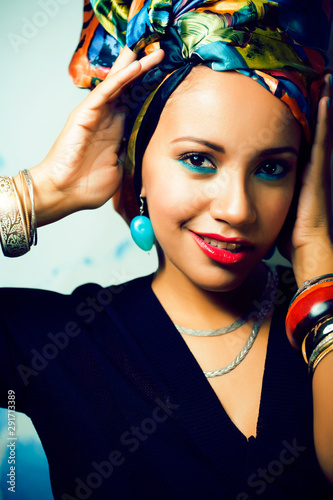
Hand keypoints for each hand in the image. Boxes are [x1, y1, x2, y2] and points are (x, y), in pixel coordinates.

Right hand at [24, 46, 163, 224]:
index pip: (135, 103)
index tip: (168, 76)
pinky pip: (105, 92)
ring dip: (136, 67)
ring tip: (154, 52)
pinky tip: (136, 67)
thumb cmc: (87, 186)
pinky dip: (121, 79)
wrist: (64, 193)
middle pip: (127, 88)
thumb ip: (132, 156)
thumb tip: (148, 153)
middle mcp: (107, 119)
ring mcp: (95, 114)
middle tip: (162, 53)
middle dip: (145, 70)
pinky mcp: (85, 114)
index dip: (149, 89)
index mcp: (116, 131)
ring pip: (118, 84)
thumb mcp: (120, 170)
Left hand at [281, 74, 332, 284]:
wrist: (306, 246)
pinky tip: (325, 97)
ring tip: (325, 79)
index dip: (302, 120)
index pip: (301, 141)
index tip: (297, 99)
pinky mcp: (320, 171)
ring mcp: (320, 168)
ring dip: (323, 105)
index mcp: (301, 174)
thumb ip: (265, 191)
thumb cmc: (288, 232)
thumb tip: (245, 188)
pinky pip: (322, 139)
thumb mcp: (274, 206)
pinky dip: (324, 118)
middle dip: (316, 105)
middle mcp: (314, 167)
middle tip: (319, 78)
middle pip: (314, 129)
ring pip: (321, 129)